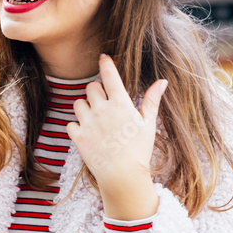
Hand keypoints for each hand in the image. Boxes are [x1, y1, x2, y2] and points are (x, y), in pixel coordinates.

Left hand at [65, 54, 166, 189]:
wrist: (123, 175)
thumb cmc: (139, 150)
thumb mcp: (148, 124)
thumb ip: (152, 100)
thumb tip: (162, 81)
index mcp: (120, 104)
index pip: (109, 76)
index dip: (106, 63)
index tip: (103, 57)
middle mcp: (102, 110)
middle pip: (91, 87)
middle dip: (97, 92)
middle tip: (105, 104)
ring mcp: (87, 123)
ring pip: (78, 103)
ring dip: (85, 107)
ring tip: (96, 120)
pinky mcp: (77, 136)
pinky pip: (70, 123)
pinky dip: (76, 126)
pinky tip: (88, 133)